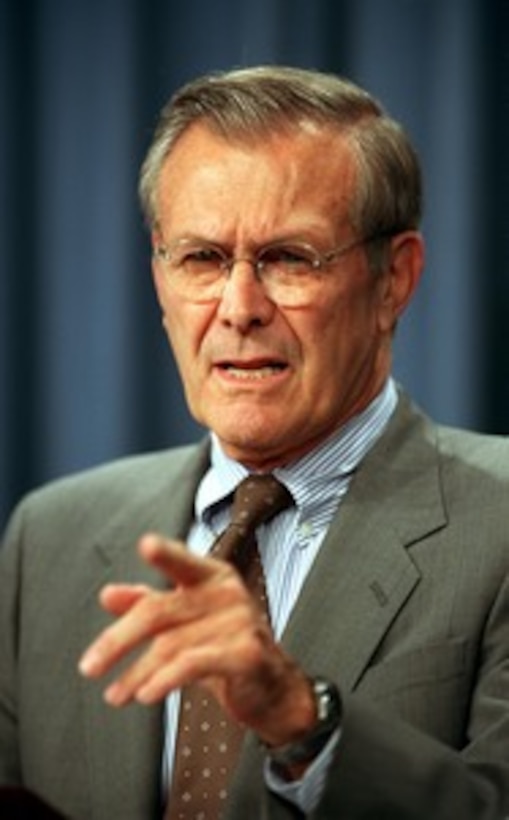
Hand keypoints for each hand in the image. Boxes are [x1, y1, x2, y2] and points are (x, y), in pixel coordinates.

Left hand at [79, 533, 314, 746]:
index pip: (182, 561)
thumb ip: (147, 603)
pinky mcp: (247, 654)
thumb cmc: (223, 646)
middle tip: (89, 666)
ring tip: (114, 695)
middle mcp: (227, 592)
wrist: (272, 689)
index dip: (165, 553)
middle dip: (118, 640)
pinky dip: (164, 680)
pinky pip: (195, 665)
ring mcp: (241, 621)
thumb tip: (108, 594)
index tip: (146, 545)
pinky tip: (145, 694)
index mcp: (211, 575)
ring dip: (136, 674)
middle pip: (158, 611)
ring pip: (170, 645)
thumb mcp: (184, 622)